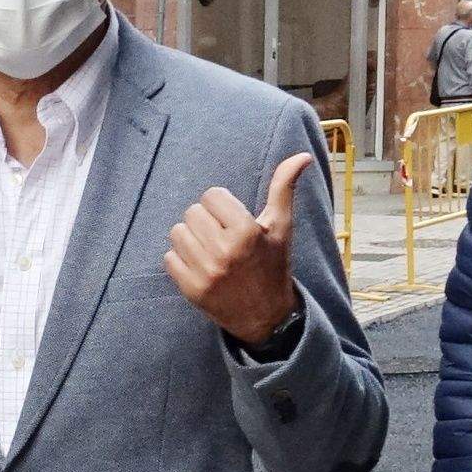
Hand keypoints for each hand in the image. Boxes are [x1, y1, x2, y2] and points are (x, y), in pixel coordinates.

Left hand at [167, 152, 313, 347]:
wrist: (265, 315)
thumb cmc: (272, 264)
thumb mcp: (281, 226)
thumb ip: (283, 188)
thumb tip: (302, 156)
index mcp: (246, 232)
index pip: (211, 195)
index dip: (221, 204)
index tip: (232, 220)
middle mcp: (224, 252)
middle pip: (192, 212)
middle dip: (206, 221)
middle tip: (222, 236)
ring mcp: (206, 272)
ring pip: (178, 233)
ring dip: (191, 238)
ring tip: (210, 249)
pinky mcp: (191, 290)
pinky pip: (169, 258)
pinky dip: (181, 259)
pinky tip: (200, 266)